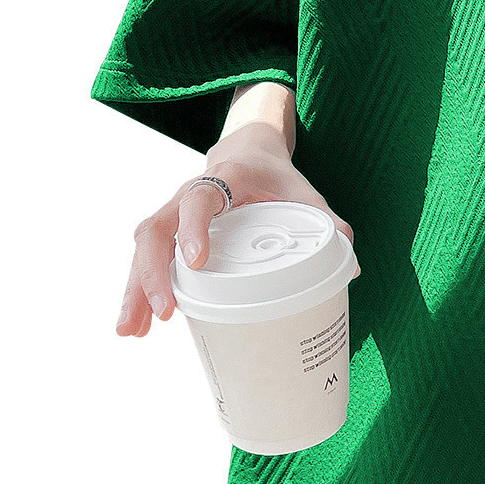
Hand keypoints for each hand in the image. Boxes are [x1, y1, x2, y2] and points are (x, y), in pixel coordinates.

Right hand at [115, 121, 355, 336]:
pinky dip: (141, 291)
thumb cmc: (275, 176)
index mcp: (223, 179)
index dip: (193, 229)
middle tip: (162, 313)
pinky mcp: (171, 233)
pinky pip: (148, 259)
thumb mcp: (304, 191)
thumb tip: (351, 264)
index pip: (199, 200)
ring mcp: (174, 214)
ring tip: (133, 331)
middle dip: (152, 274)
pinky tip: (139, 325)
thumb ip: (326, 220)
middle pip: (155, 230)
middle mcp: (188, 194)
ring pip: (144, 249)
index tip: (195, 262)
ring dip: (136, 290)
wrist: (250, 152)